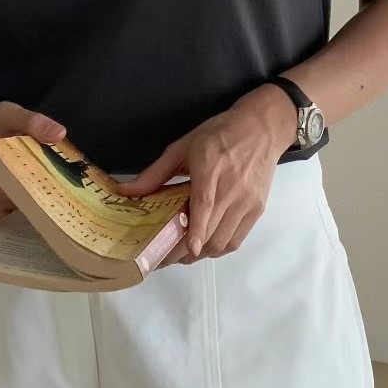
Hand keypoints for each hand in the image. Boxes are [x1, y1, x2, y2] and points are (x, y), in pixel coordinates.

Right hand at [0, 101, 66, 225]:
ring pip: (25, 221)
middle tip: (81, 207)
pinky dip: (39, 215)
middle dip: (52, 212)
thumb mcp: (7, 114)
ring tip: (75, 209)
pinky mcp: (0, 210)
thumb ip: (32, 122)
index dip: (48, 203)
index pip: (22, 201)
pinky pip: (21, 220)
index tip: (73, 201)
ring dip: (48, 217)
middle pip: (26, 215)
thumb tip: (59, 134)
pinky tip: (60, 207)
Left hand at [115, 84, 297, 263]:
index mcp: (211, 169)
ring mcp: (247, 202)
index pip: (206, 204)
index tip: (190, 249)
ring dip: (201, 254)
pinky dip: (217, 249)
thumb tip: (126, 191)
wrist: (262, 129)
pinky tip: (203, 247)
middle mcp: (232, 188)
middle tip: (163, 259)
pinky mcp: (257, 210)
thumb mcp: (183, 147)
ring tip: (181, 255)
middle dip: (186, 252)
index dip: (198, 229)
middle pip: (212, 231)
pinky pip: (236, 240)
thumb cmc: (219, 135)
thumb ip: (155, 173)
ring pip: (223, 241)